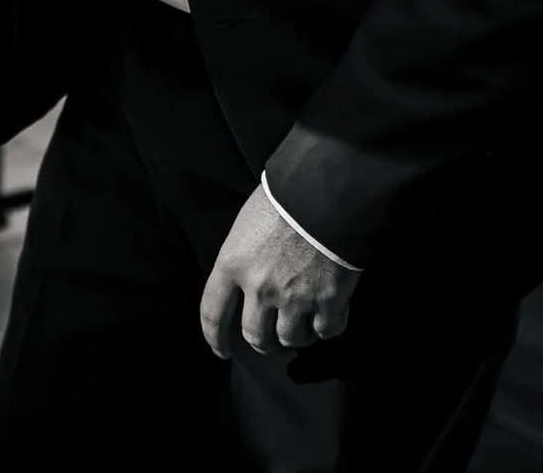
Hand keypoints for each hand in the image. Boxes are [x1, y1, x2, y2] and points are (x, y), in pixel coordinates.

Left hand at [199, 182, 361, 358]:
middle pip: (254, 336)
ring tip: (303, 326)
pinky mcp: (328, 300)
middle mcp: (258, 287)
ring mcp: (294, 297)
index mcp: (232, 264)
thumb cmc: (283, 198)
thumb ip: (243, 257)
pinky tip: (330, 315)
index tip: (222, 350)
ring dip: (296, 337)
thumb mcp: (246, 224)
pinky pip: (326, 331)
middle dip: (263, 343)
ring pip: (290, 339)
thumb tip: (247, 278)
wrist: (326, 193)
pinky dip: (328, 327)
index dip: (215, 337)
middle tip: (271, 340)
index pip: (213, 312)